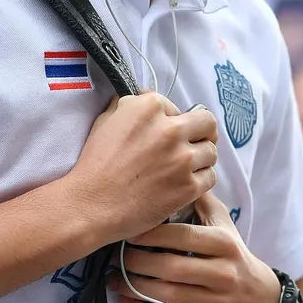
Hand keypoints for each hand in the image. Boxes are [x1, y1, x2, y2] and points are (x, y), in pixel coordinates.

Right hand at [66, 92, 217, 243]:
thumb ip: (130, 105)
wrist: (91, 204)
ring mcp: (182, 159)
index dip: (171, 119)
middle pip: (207, 123)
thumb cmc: (94, 163)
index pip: (177, 106)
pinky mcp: (188, 187)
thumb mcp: (106, 120)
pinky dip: (200, 180)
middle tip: (194, 143)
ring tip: (186, 167)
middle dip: (202, 132)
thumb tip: (144, 98)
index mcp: (149, 107)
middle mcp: (170, 129)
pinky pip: (210, 177)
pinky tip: (185, 183)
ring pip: (211, 152)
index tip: (165, 132)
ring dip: (201, 158)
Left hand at [111, 191, 281, 302]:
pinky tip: (124, 302)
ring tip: (113, 278)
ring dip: (134, 287)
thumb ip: (201, 201)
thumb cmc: (233, 255)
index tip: (127, 231)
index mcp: (224, 244)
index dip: (150, 235)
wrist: (260, 301)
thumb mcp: (225, 225)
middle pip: (171, 268)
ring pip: (167, 296)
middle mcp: (223, 273)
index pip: (182, 236)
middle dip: (136, 262)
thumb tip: (174, 173)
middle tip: (114, 256)